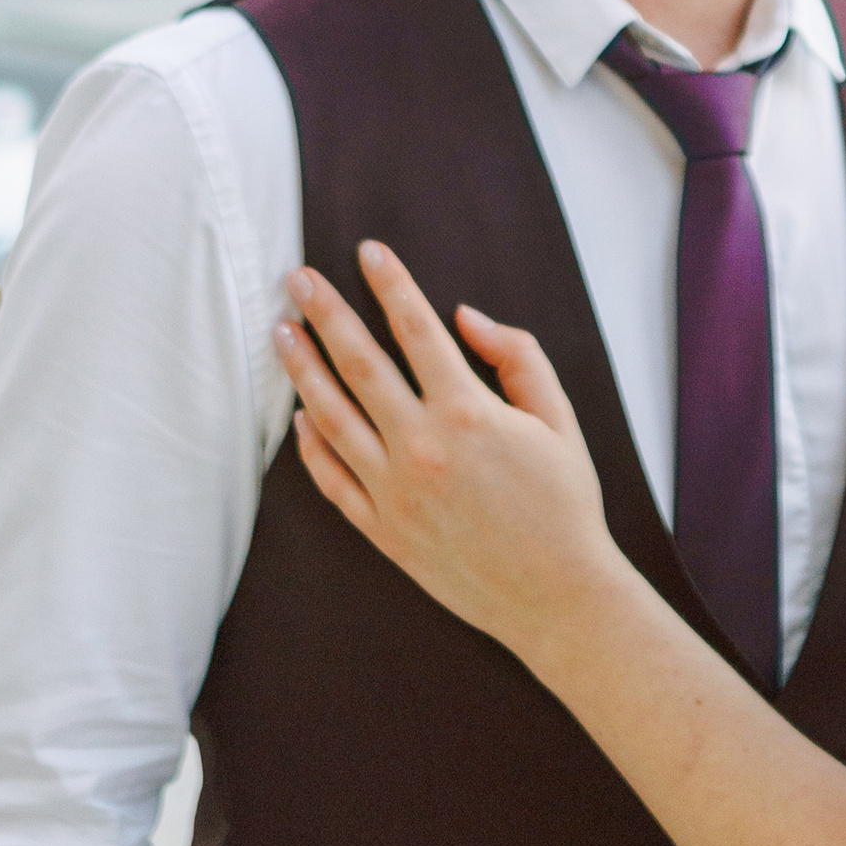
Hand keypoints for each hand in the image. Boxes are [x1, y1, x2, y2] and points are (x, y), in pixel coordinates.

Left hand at [274, 244, 622, 664]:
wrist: (556, 596)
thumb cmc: (564, 502)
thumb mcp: (558, 419)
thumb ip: (516, 357)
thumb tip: (463, 317)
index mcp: (468, 413)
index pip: (416, 329)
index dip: (391, 283)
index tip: (367, 250)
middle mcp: (422, 448)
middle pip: (359, 364)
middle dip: (326, 313)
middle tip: (297, 277)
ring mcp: (395, 492)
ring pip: (333, 418)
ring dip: (302, 370)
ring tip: (281, 333)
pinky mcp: (383, 531)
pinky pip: (333, 479)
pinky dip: (312, 445)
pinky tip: (300, 415)